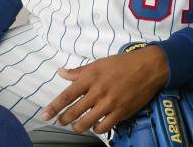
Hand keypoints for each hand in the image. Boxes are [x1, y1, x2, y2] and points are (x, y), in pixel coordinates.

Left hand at [41, 45, 168, 134]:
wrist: (148, 67)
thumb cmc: (122, 63)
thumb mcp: (99, 63)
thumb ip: (79, 71)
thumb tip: (61, 73)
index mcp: (91, 77)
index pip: (67, 95)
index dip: (54, 107)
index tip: (45, 115)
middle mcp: (98, 91)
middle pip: (74, 111)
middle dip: (64, 119)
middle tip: (60, 121)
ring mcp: (109, 103)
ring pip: (86, 122)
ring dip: (78, 126)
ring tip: (76, 125)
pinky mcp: (121, 112)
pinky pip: (103, 127)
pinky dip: (96, 129)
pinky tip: (95, 126)